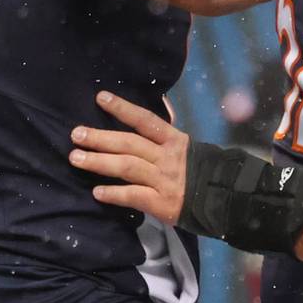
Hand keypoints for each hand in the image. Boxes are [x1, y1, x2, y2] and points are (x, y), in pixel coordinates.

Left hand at [69, 91, 189, 222]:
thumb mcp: (187, 149)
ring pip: (128, 167)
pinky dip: (114, 193)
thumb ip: (164, 137)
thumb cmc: (201, 173)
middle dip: (100, 138)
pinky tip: (97, 192)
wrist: (227, 201)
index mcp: (175, 141)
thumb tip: (145, 114)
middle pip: (130, 143)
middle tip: (76, 134)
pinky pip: (134, 196)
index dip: (123, 108)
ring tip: (76, 158)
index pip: (146, 120)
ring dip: (99, 162)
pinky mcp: (163, 204)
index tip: (101, 98)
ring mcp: (165, 180)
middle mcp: (168, 158)